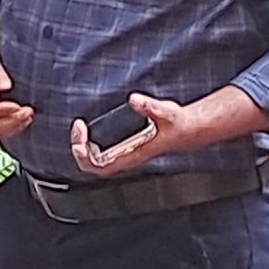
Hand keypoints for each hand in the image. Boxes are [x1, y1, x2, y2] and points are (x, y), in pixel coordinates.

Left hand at [72, 93, 191, 177]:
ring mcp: (125, 152)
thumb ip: (149, 106)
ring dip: (83, 144)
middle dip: (79, 147)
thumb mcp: (165, 112)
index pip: (101, 167)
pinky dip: (90, 141)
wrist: (189, 127)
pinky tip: (89, 129)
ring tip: (80, 128)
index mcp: (133, 155)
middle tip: (79, 128)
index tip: (80, 139)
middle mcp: (127, 157)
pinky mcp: (126, 146)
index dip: (85, 157)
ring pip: (95, 158)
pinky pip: (101, 151)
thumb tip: (133, 100)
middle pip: (92, 164)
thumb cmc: (178, 124)